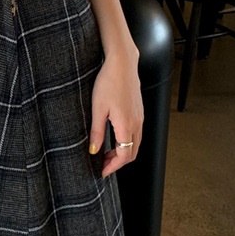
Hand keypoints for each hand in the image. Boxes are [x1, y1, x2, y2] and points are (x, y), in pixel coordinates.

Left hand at [88, 47, 143, 176]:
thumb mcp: (98, 109)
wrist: (122, 63)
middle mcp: (137, 124)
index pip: (124, 156)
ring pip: (135, 144)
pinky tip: (115, 138)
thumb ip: (97, 132)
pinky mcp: (139, 111)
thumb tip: (94, 150)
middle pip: (132, 153)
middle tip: (102, 164)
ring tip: (107, 153)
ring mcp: (140, 117)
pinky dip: (127, 142)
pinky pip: (136, 133)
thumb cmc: (109, 82)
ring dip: (123, 152)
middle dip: (118, 162)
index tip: (101, 171)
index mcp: (126, 126)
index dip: (112, 167)